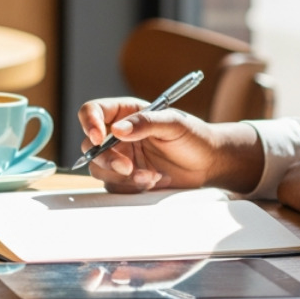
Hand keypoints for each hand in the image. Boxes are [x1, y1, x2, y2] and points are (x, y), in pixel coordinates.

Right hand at [78, 98, 262, 192]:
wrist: (209, 163)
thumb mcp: (173, 123)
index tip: (99, 138)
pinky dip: (132, 186)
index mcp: (125, 113)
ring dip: (122, 176)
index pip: (92, 111)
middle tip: (127, 167)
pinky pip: (115, 185)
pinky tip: (154, 180)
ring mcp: (121, 157)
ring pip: (99, 169)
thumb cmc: (194, 136)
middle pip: (90, 145)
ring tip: (151, 176)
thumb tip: (118, 130)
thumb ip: (145, 123)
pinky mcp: (127, 178)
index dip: (89, 123)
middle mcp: (117, 135)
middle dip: (106, 159)